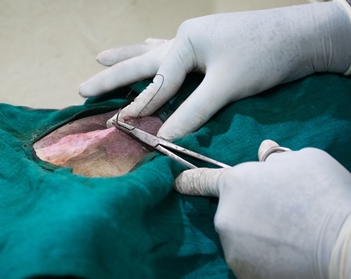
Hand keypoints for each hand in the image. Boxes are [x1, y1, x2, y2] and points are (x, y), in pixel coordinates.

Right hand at [79, 2, 350, 139]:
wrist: (301, 35)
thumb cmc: (265, 56)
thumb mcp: (228, 86)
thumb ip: (194, 110)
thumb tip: (167, 138)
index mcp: (186, 43)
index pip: (157, 82)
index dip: (141, 106)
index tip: (121, 126)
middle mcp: (184, 38)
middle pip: (142, 60)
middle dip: (112, 76)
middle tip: (82, 88)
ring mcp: (193, 38)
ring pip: (152, 52)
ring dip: (126, 58)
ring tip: (100, 58)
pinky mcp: (204, 43)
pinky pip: (170, 50)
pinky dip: (154, 53)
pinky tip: (144, 46)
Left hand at [174, 140, 350, 278]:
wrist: (345, 251)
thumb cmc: (324, 196)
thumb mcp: (304, 161)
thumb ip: (276, 158)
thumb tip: (264, 153)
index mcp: (235, 185)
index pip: (201, 180)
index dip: (189, 180)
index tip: (177, 182)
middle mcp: (226, 218)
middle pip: (231, 212)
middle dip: (250, 211)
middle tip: (282, 215)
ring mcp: (234, 252)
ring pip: (242, 239)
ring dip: (258, 238)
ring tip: (291, 238)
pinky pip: (253, 265)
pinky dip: (267, 262)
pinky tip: (291, 259)